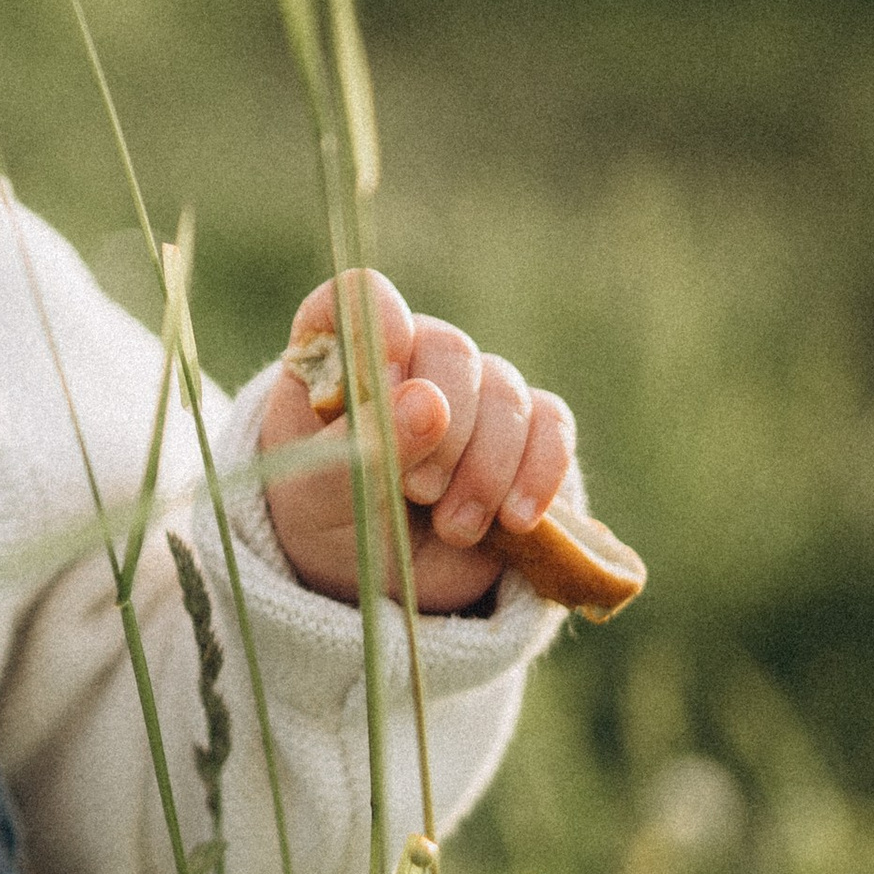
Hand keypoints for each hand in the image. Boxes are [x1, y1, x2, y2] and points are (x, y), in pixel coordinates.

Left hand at [256, 269, 574, 611]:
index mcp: (340, 355)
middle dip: (443, 431)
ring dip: (486, 468)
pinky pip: (552, 425)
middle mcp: (411, 356)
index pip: (358, 298)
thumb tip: (429, 401)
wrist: (378, 575)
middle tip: (419, 492)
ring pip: (506, 393)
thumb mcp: (321, 496)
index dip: (377, 319)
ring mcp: (472, 389)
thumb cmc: (328, 519)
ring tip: (454, 528)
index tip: (388, 368)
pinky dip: (539, 473)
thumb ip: (366, 447)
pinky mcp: (525, 429)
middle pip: (450, 352)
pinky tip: (515, 520)